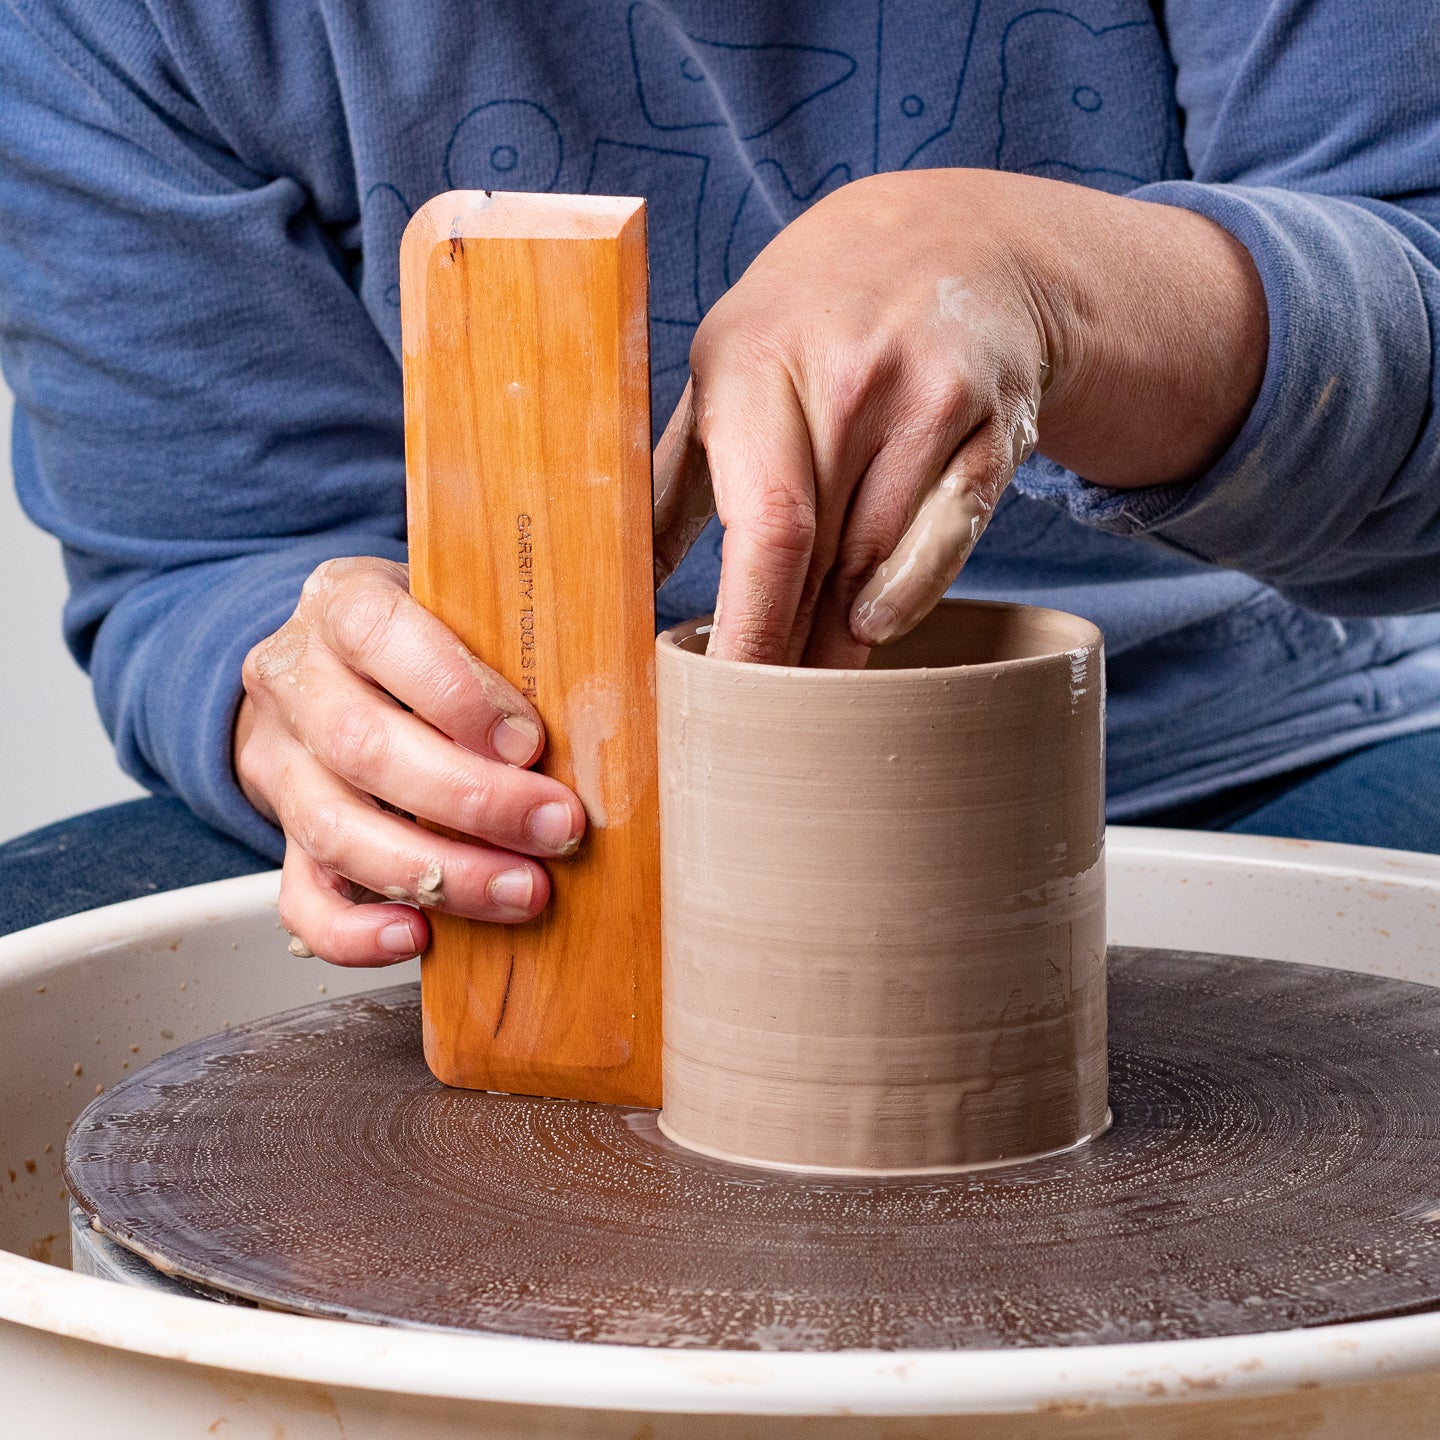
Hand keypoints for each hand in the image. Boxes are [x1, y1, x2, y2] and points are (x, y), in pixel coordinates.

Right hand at [235, 557, 586, 965]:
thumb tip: (639, 597)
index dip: (456, 692)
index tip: (531, 741)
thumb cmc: (423, 635)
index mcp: (342, 601)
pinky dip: (355, 930)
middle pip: (362, 745)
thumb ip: (525, 608)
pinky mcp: (282, 832)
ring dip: (436, 872)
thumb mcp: (461, 596)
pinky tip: (419, 938)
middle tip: (559, 829)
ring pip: (334, 828)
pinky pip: (299, 896)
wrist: (326, 668)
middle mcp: (297, 678)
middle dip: (472, 801)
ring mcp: (279, 761)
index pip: (379, 632)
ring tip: (522, 892)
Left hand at [654, 168, 1265, 665]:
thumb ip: (670, 474)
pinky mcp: (995, 420)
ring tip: (815, 689)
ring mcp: (933, 396)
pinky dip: (912, 593)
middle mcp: (851, 374)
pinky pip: (955, 535)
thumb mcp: (725, 369)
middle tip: (765, 716)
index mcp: (757, 361)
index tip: (726, 695)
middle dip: (794, 647)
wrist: (950, 240)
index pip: (766, 523)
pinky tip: (876, 624)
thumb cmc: (808, 323)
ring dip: (845, 634)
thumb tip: (610, 576)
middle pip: (825, 555)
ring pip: (885, 556)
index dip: (752, 623)